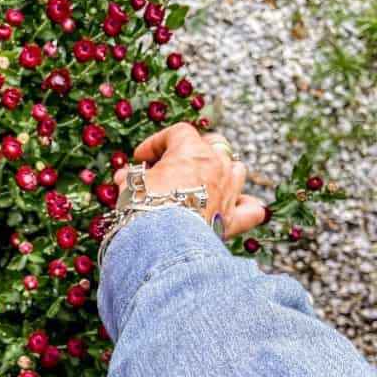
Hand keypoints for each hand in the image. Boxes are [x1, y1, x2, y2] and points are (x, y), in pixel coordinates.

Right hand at [115, 123, 265, 237]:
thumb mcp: (130, 188)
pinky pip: (251, 210)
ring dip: (222, 172)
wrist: (160, 243)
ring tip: (204, 183)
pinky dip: (246, 207)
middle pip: (215, 144)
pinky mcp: (233, 220)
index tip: (141, 158)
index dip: (156, 143)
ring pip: (236, 170)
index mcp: (191, 151)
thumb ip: (131, 178)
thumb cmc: (144, 210)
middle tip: (175, 165)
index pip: (177, 133)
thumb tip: (125, 178)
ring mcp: (229, 192)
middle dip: (195, 151)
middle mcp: (217, 166)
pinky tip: (237, 207)